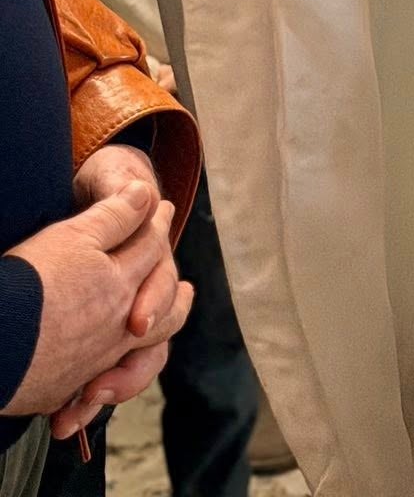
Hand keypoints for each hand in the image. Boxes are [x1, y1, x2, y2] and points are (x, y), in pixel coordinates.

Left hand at [2, 185, 191, 427]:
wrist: (86, 201)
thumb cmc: (101, 188)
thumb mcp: (105, 179)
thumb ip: (120, 186)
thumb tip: (144, 192)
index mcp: (152, 261)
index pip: (165, 293)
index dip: (155, 307)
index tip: (135, 322)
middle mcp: (142, 298)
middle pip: (154, 344)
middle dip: (132, 367)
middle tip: (100, 384)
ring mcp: (121, 325)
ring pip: (132, 370)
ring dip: (111, 391)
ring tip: (81, 404)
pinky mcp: (97, 346)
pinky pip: (102, 385)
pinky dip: (85, 406)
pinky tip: (63, 418)